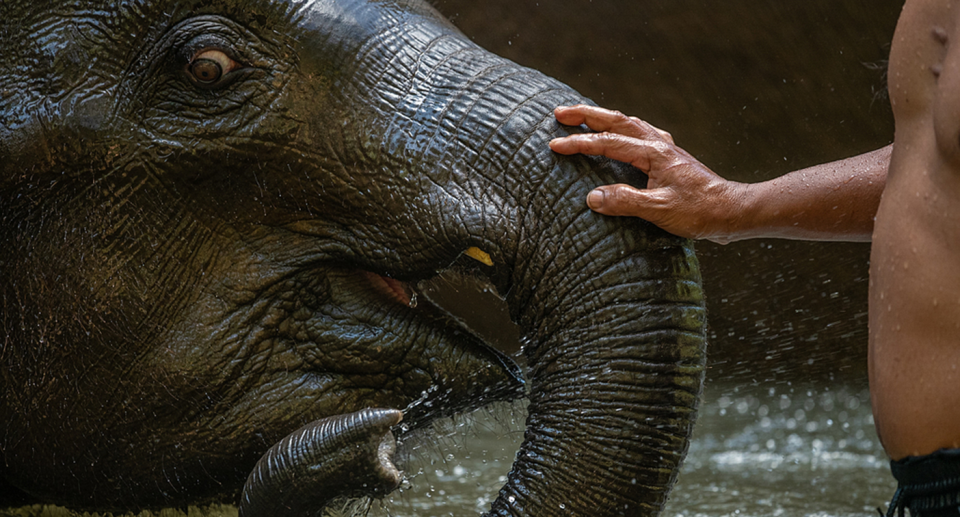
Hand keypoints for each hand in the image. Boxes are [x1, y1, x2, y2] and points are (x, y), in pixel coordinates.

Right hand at [550, 104, 745, 243]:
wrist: (732, 211)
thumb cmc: (699, 211)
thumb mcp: (659, 210)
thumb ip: (624, 202)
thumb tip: (592, 197)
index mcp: (653, 153)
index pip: (608, 142)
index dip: (579, 142)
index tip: (554, 144)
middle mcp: (659, 144)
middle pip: (617, 120)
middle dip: (586, 115)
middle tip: (559, 112)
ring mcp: (666, 149)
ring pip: (629, 123)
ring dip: (604, 118)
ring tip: (584, 117)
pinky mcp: (671, 159)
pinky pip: (641, 134)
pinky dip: (624, 129)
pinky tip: (623, 136)